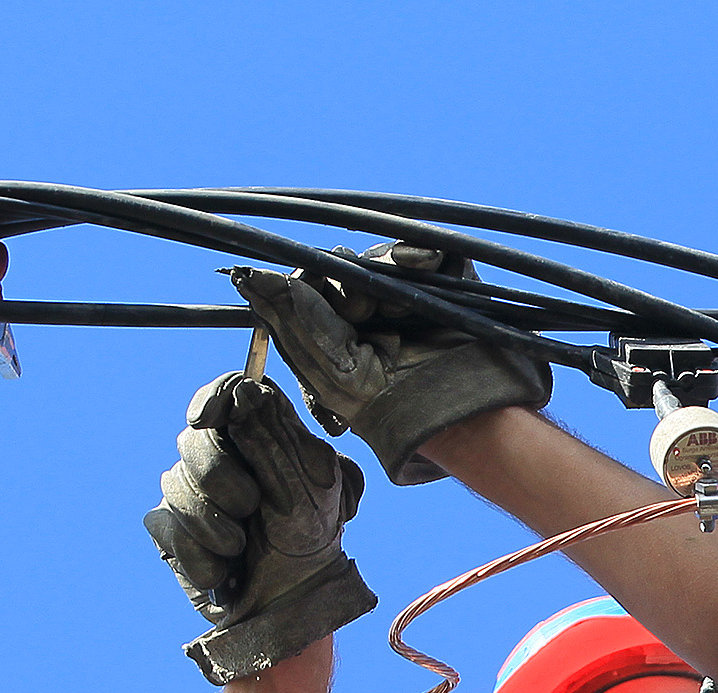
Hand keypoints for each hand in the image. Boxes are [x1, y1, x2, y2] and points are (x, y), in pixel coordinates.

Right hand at [145, 370, 376, 684]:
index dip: (214, 397)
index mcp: (263, 436)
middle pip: (195, 437)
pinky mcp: (173, 530)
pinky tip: (224, 571)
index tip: (209, 419)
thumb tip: (243, 392)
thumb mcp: (311, 484)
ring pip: (174, 482)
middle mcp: (224, 457)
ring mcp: (195, 492)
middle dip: (220, 476)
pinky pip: (164, 524)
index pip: (229, 391)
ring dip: (214, 523)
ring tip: (243, 549)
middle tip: (252, 508)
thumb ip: (277, 435)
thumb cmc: (311, 541)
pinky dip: (198, 553)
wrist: (292, 606)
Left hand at [230, 242, 553, 485]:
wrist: (465, 419)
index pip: (308, 284)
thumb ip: (295, 322)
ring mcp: (406, 295)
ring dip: (384, 272)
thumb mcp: (332, 372)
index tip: (328, 308)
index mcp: (333, 330)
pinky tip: (421, 263)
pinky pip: (425, 248)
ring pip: (380, 256)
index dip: (312, 286)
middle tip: (363, 313)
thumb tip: (252, 277)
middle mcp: (366, 309)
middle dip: (349, 282)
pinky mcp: (445, 283)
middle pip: (342, 265)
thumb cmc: (394, 409)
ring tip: (404, 307)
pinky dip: (419, 249)